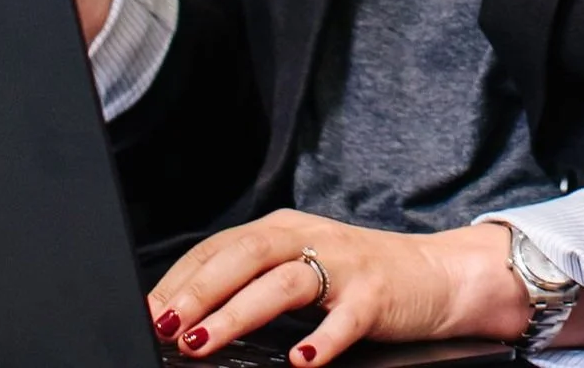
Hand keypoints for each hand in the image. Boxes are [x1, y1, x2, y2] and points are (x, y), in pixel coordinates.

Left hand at [145, 210, 531, 364]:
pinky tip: (300, 362)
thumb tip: (186, 317)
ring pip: (283, 282)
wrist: (436, 274)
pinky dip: (321, 340)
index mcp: (283, 229)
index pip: (219, 247)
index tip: (147, 311)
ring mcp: (344, 264)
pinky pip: (345, 318)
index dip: (180, 278)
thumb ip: (252, 282)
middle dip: (198, 291)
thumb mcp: (300, 266)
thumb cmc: (358, 277)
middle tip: (164, 325)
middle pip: (244, 255)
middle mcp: (309, 237)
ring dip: (238, 314)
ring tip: (204, 343)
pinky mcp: (376, 294)